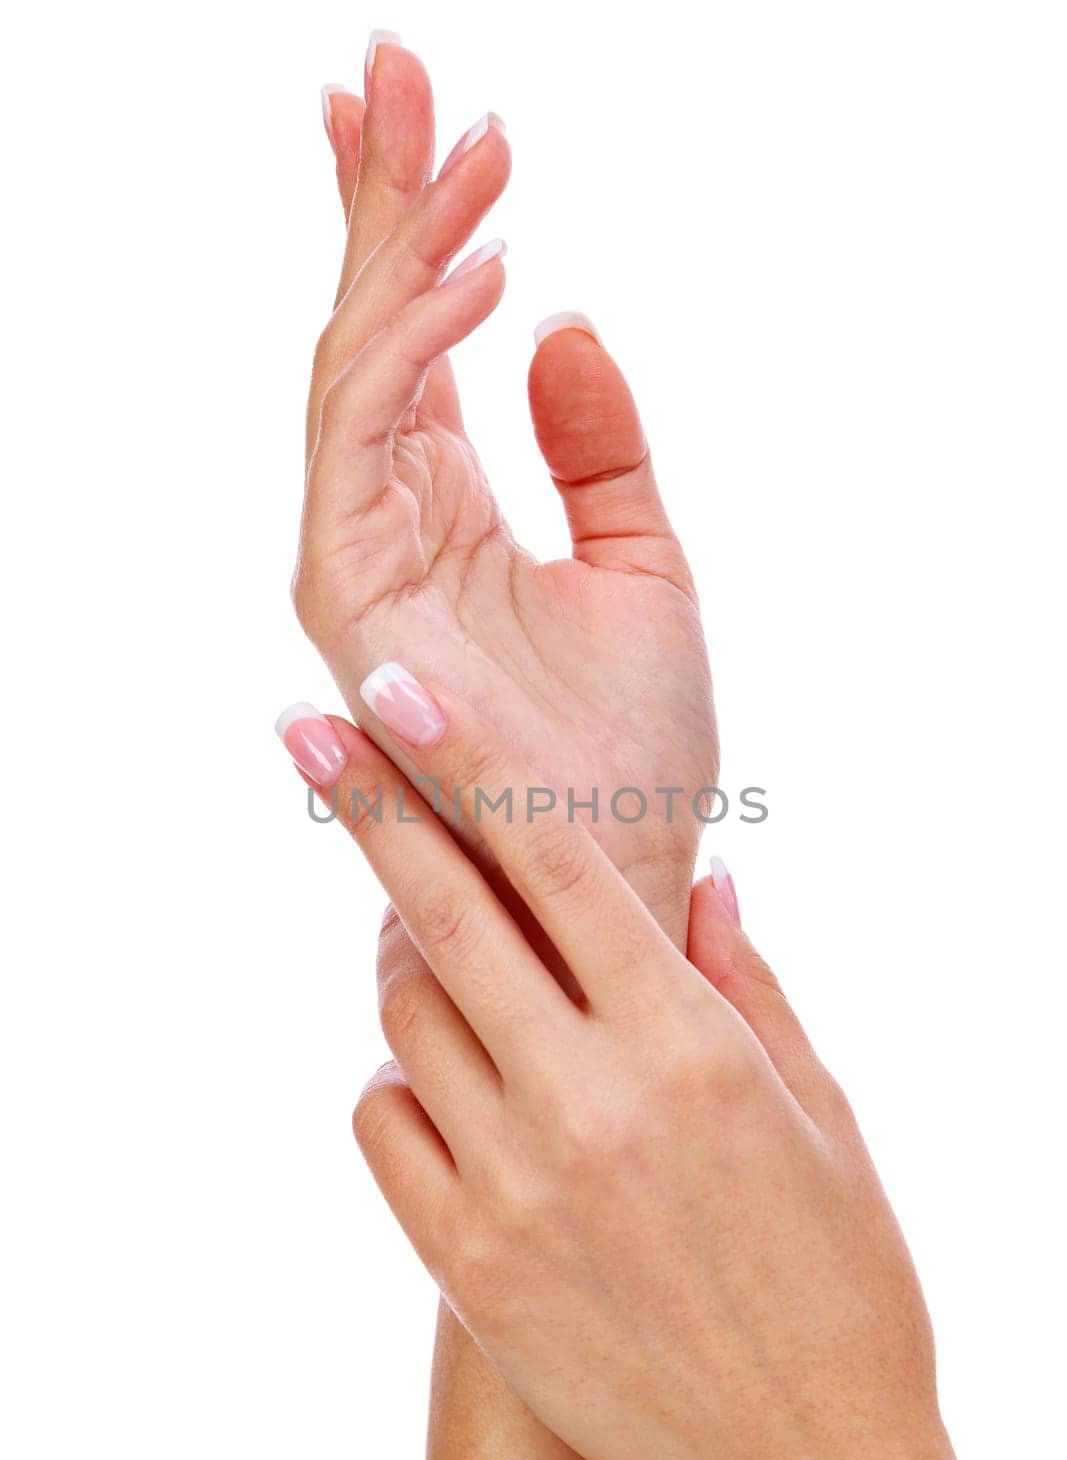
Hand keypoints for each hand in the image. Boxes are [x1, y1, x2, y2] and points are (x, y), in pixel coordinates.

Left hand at [283, 677, 1000, 1459]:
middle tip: (305, 731)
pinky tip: (456, 1087)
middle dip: (366, 807)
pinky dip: (404, 1084)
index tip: (395, 692)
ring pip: (404, 1018)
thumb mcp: (820, 1109)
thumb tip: (706, 875)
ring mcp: (517, 1185)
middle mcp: (590, 1100)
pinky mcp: (468, 1264)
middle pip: (446, 917)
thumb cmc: (836, 1273)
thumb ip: (748, 979)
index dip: (471, 763)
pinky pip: (386, 1126)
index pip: (561, 865)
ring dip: (409, 965)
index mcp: (688, 1043)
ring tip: (447, 962)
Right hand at [295, 43, 715, 941]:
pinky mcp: (348, 595)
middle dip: (376, 195)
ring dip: (395, 245)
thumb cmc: (635, 744)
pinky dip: (408, 349)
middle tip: (395, 63)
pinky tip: (480, 268)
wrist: (624, 867)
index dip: (416, 228)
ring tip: (454, 141)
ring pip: (352, 366)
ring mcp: (359, 555)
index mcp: (449, 507)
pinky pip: (362, 441)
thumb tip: (563, 320)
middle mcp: (390, 520)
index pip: (415, 341)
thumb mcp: (645, 564)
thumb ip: (600, 447)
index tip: (444, 120)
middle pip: (367, 329)